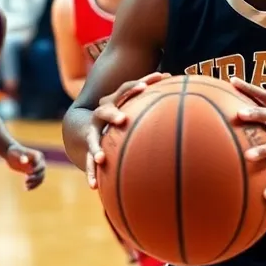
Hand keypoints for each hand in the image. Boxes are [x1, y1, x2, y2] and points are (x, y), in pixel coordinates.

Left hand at [6, 144, 46, 189]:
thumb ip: (20, 158)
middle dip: (35, 178)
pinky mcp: (33, 173)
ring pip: (40, 178)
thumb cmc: (13, 153)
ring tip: (26, 186)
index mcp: (37, 155)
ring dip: (35, 183)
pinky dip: (33, 185)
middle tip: (26, 181)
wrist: (11, 155)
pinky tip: (26, 188)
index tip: (29, 173)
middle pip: (42, 172)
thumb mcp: (15, 154)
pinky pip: (37, 181)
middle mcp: (39, 162)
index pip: (40, 164)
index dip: (37, 169)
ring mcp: (37, 168)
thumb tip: (25, 164)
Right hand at [84, 71, 170, 188]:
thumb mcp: (133, 101)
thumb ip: (152, 94)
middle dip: (113, 115)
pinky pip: (88, 162)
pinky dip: (91, 174)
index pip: (123, 90)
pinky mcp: (91, 148)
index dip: (133, 87)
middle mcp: (101, 113)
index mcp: (115, 99)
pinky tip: (93, 186)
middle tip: (122, 120)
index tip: (144, 87)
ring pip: (92, 139)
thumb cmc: (122, 109)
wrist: (88, 124)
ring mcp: (93, 131)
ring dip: (96, 148)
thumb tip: (177, 79)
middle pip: (105, 111)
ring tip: (100, 159)